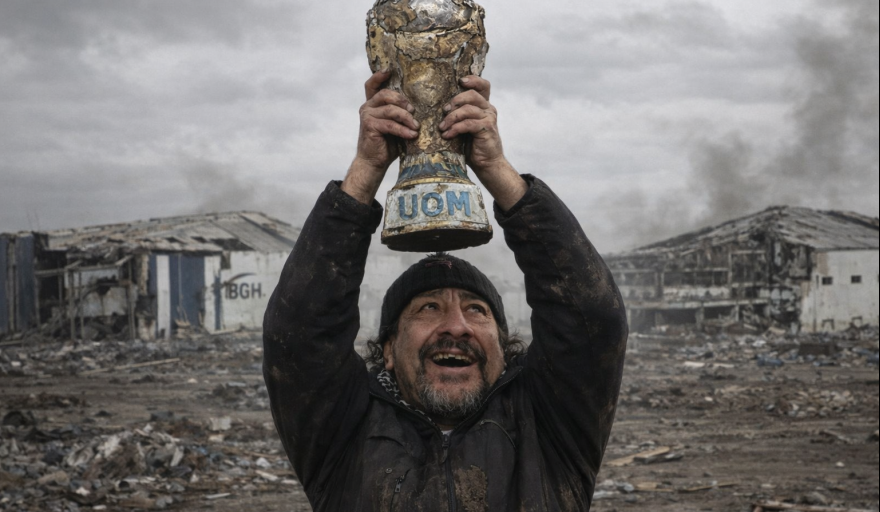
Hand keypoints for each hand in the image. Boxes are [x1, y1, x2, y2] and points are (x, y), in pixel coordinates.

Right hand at [343, 70, 419, 203]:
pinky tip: (412, 135)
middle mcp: (367, 107)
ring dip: (406, 118)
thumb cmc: (387, 143)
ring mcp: (367, 116)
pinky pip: (390, 124)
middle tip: (414, 111)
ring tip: (416, 126)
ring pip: (390, 110)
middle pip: (385, 94)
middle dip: (402, 100)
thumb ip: (400, 113)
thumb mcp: (395, 125)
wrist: (374, 162)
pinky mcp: (369, 126)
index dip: (379, 76)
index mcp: (372, 104)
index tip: (389, 70)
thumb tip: (419, 106)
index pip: (372, 85)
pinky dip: (403, 130)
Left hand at [438, 76, 503, 174]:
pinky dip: (455, 129)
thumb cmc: (473, 145)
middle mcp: (489, 109)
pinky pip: (467, 124)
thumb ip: (459, 115)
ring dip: (451, 118)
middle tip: (444, 111)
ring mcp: (489, 118)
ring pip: (467, 109)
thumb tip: (440, 108)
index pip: (483, 85)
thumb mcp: (465, 127)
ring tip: (442, 127)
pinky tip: (447, 135)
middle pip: (472, 95)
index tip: (460, 81)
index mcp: (484, 106)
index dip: (473, 79)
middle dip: (455, 101)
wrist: (487, 163)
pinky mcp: (487, 129)